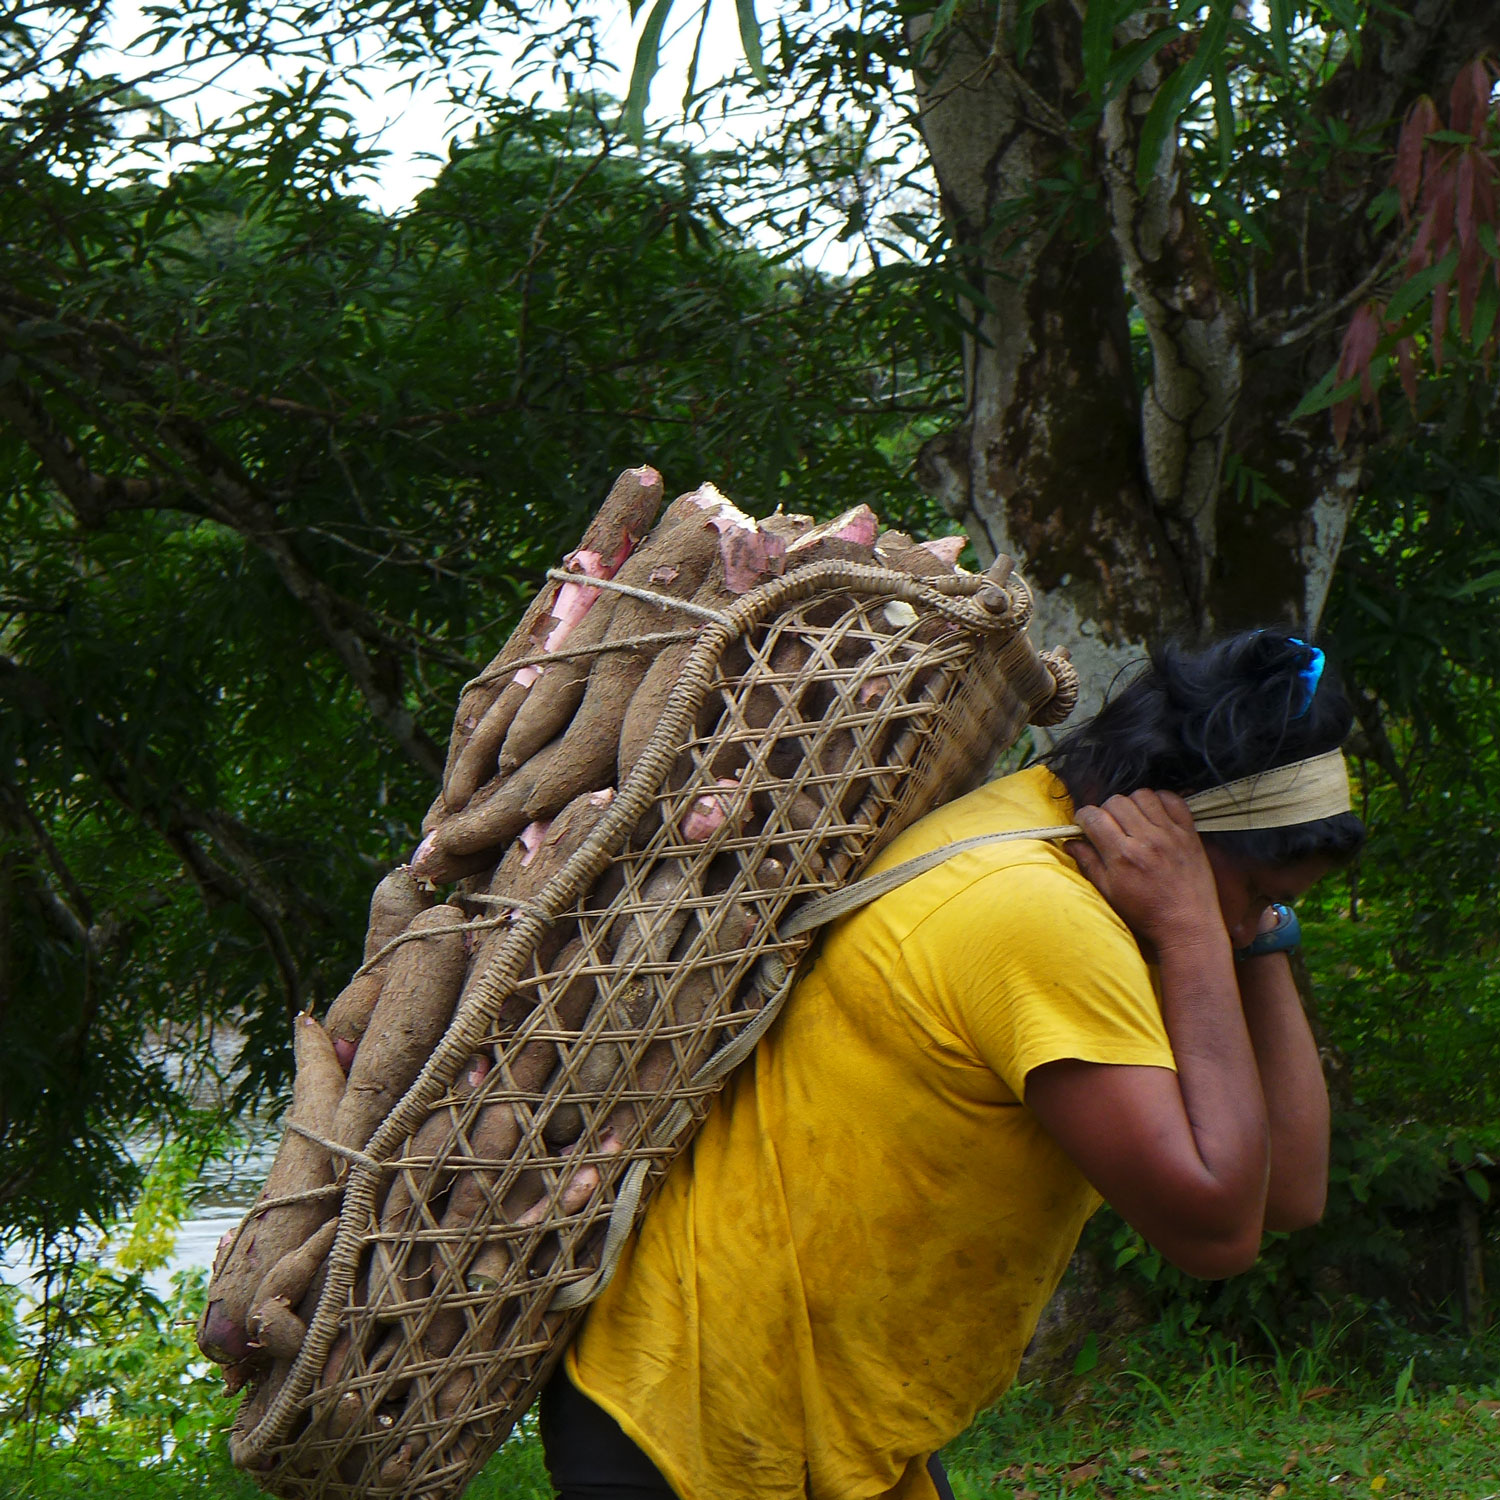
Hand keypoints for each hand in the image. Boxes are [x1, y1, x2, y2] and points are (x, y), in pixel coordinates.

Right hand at [1069, 790, 1226, 956]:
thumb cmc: (1146, 913)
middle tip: (1108, 825)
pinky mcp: (1188, 833)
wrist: (1187, 924)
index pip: (1095, 817)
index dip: (1083, 817)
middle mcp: (1147, 839)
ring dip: (1132, 803)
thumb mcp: (1109, 893)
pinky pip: (1173, 800)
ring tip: (1131, 819)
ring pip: (1143, 795)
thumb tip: (1069, 843)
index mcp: (1123, 855)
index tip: (1084, 823)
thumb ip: (1089, 863)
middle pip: (1116, 801)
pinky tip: (1154, 815)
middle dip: (1105, 809)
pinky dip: (1161, 801)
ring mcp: (1170, 833)